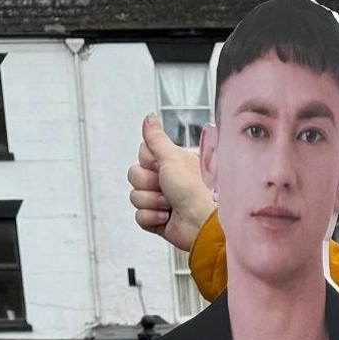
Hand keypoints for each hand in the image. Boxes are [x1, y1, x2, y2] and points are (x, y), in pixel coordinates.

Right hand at [128, 113, 209, 251]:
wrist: (203, 222)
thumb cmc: (195, 189)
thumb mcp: (173, 157)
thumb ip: (156, 138)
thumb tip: (149, 117)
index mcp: (173, 163)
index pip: (143, 155)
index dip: (149, 161)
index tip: (163, 166)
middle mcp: (168, 181)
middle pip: (135, 175)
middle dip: (149, 183)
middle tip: (167, 187)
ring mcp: (163, 201)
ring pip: (136, 196)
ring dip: (152, 201)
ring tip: (171, 204)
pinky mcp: (159, 220)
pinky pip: (140, 216)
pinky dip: (152, 217)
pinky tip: (167, 217)